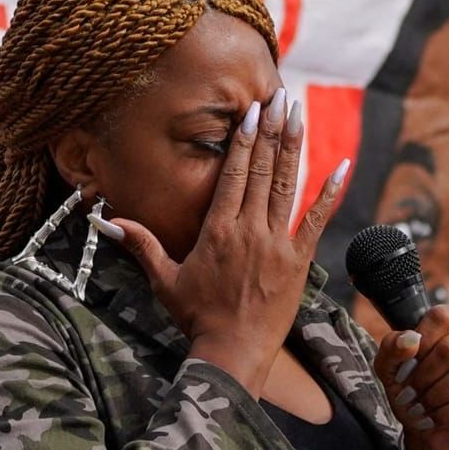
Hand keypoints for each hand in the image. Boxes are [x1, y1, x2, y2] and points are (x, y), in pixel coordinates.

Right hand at [102, 88, 345, 394]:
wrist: (232, 352)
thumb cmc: (196, 317)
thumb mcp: (164, 279)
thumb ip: (141, 244)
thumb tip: (107, 220)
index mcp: (216, 229)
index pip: (233, 173)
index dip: (244, 139)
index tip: (252, 111)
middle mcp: (248, 229)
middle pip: (262, 170)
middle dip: (271, 131)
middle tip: (280, 97)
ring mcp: (276, 243)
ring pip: (287, 185)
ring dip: (294, 148)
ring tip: (299, 116)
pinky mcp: (298, 260)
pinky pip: (316, 220)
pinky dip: (329, 193)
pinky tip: (342, 166)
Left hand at [372, 306, 448, 449]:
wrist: (432, 431)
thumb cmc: (415, 391)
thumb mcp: (391, 368)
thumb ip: (392, 347)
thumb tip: (411, 339)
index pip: (440, 317)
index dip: (419, 345)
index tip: (406, 367)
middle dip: (423, 378)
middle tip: (410, 395)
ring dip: (433, 398)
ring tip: (421, 408)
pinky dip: (447, 413)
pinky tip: (437, 418)